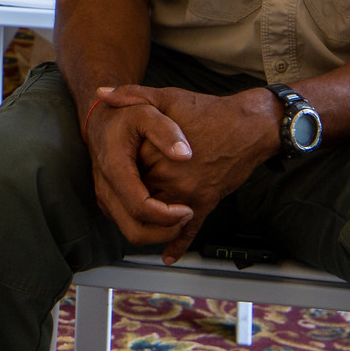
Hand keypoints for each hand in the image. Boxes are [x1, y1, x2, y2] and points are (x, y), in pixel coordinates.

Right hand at [85, 88, 196, 247]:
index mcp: (115, 169)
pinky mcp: (110, 202)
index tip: (189, 209)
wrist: (99, 118)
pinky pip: (130, 225)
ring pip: (132, 232)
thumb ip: (166, 131)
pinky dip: (151, 228)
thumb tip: (185, 155)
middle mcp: (106, 189)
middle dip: (165, 231)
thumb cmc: (124, 115)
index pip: (140, 208)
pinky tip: (170, 215)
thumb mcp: (146, 112)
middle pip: (135, 231)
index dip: (167, 216)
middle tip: (188, 216)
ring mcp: (107, 198)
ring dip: (159, 232)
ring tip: (182, 216)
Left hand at [96, 85, 280, 260]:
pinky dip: (177, 245)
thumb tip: (101, 94)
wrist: (248, 126)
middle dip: (130, 195)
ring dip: (147, 220)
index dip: (118, 168)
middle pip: (139, 197)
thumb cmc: (207, 111)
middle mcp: (171, 180)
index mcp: (157, 154)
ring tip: (134, 217)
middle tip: (119, 193)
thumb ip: (132, 95)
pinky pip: (189, 230)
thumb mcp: (167, 97)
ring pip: (159, 218)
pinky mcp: (205, 204)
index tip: (115, 165)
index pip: (126, 171)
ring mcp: (189, 195)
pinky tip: (167, 256)